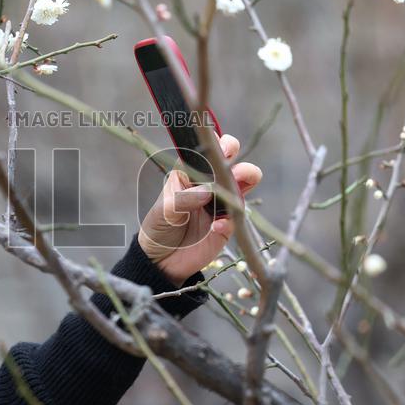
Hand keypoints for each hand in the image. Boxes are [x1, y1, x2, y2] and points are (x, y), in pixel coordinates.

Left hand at [138, 134, 262, 285]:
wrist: (162, 260)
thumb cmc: (159, 227)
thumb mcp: (164, 211)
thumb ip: (182, 199)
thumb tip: (207, 191)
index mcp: (189, 174)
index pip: (205, 152)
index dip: (215, 144)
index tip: (219, 145)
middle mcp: (209, 185)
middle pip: (229, 161)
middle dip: (234, 154)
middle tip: (230, 159)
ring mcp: (220, 203)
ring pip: (242, 183)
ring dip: (244, 178)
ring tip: (238, 180)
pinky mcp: (227, 225)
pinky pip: (236, 217)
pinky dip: (230, 220)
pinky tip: (216, 226)